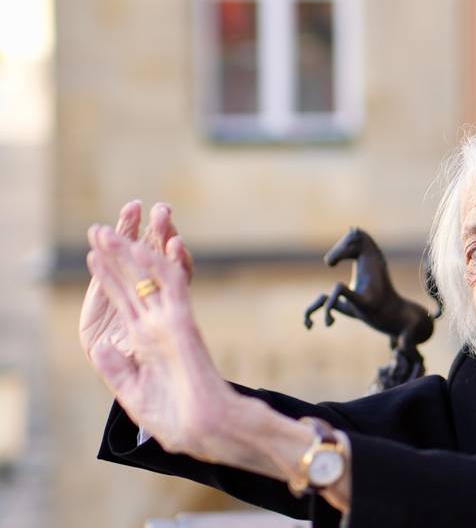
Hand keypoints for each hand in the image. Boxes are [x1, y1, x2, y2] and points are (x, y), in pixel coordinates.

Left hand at [84, 223, 226, 457]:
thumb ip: (116, 369)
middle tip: (99, 228)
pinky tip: (143, 248)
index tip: (91, 256)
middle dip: (114, 255)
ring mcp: (170, 321)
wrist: (204, 429)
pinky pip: (171, 288)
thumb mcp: (134, 393)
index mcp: (145, 342)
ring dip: (129, 252)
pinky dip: (157, 267)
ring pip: (149, 277)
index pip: (124, 301)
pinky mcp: (183, 323)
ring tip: (109, 230)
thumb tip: (99, 346)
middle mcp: (157, 325)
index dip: (107, 278)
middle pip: (133, 282)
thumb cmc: (175, 417)